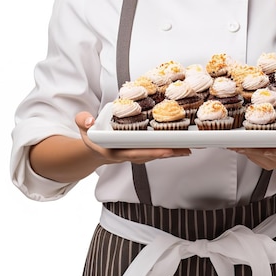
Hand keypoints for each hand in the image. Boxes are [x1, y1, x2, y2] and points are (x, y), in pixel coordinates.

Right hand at [75, 111, 190, 165]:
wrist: (94, 149)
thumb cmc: (91, 135)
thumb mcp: (83, 127)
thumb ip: (83, 121)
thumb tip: (88, 120)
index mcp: (114, 151)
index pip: (135, 152)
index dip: (151, 152)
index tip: (165, 150)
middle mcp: (127, 155)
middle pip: (151, 155)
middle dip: (169, 153)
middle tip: (187, 149)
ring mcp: (135, 154)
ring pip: (156, 154)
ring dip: (173, 152)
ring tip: (191, 147)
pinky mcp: (141, 151)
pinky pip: (157, 150)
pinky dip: (170, 149)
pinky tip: (183, 146)